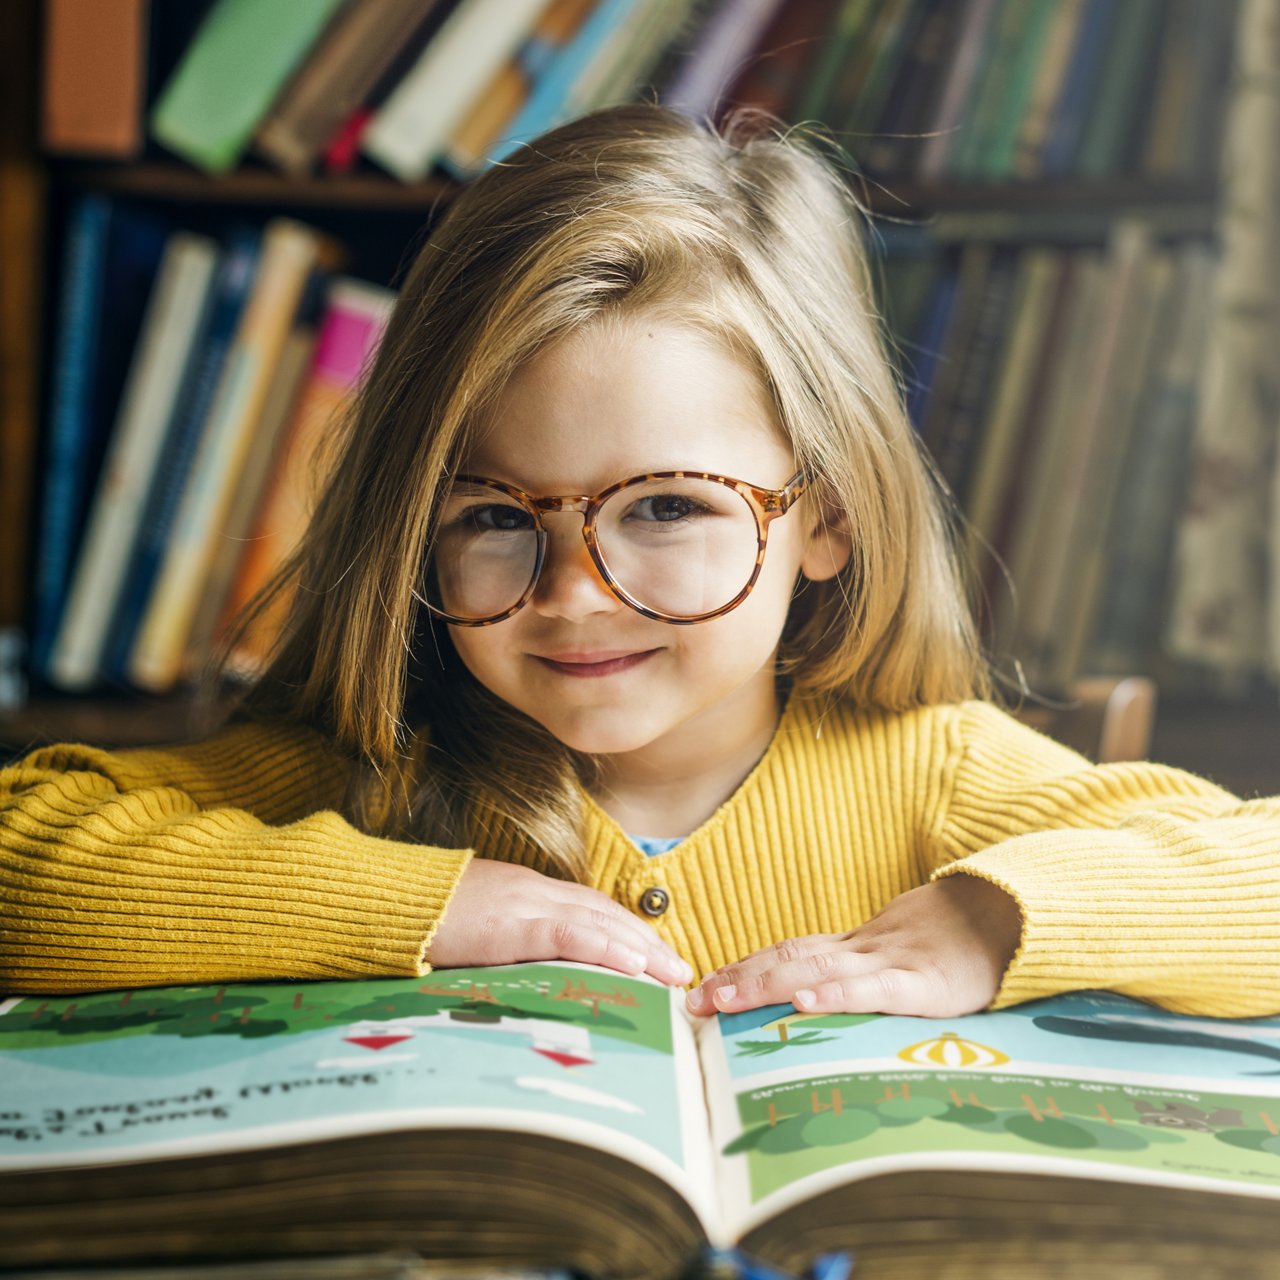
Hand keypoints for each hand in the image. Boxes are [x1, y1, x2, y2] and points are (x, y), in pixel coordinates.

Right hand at [427, 858, 692, 985]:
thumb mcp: (471, 929)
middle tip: (681, 970)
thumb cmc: (419, 920)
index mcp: (526, 893)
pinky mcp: (510, 924)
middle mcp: (534, 892)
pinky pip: (567, 935)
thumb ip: (502, 944)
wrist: (384, 900)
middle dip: (647, 942)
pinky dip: (605, 948)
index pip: (589, 910)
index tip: (656, 955)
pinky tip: (633, 964)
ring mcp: (524, 904)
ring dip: (641, 949)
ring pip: (597, 923)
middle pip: (604, 915)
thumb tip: (526, 977)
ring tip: (672, 973)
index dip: (626, 932)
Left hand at [685, 875, 1021, 1017]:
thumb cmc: (956, 945)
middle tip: (692, 1002)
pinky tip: (806, 1002)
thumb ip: (862, 976)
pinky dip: (837, 994)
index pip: (786, 952)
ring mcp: (891, 963)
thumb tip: (815, 997)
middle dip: (737, 980)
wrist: (1013, 916)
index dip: (742, 967)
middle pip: (787, 959)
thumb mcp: (902, 958)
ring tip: (724, 1000)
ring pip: (816, 970)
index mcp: (855, 947)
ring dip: (765, 986)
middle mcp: (862, 950)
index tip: (701, 985)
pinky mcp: (925, 983)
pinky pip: (875, 989)